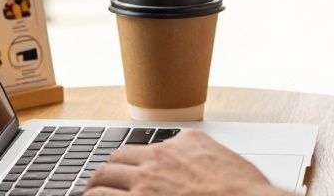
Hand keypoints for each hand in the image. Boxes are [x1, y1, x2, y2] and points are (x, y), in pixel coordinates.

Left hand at [85, 130, 286, 195]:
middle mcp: (160, 158)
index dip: (131, 160)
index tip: (127, 167)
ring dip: (95, 186)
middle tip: (100, 181)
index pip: (147, 146)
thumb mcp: (224, 160)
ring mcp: (146, 182)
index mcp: (183, 143)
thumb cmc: (244, 191)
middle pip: (119, 159)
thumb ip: (202, 156)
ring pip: (105, 178)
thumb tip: (197, 159)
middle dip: (108, 171)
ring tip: (89, 193)